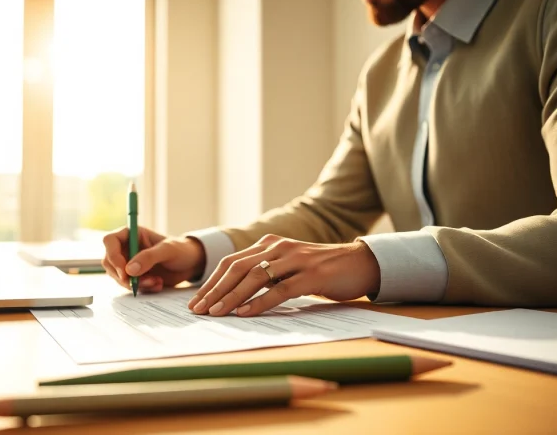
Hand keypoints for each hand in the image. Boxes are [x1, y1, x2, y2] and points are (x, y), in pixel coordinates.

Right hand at [102, 226, 205, 292]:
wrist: (191, 264)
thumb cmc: (181, 250)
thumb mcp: (167, 250)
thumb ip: (149, 257)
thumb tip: (129, 270)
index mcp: (131, 234)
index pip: (110, 241)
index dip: (113, 256)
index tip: (125, 272)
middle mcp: (127, 248)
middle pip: (109, 262)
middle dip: (123, 276)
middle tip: (139, 283)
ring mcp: (129, 263)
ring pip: (119, 277)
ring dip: (135, 284)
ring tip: (156, 282)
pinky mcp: (135, 277)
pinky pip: (130, 286)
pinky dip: (142, 288)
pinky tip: (158, 284)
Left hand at [186, 234, 379, 316]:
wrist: (360, 263)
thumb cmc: (321, 269)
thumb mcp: (288, 267)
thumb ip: (266, 274)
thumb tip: (235, 295)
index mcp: (269, 244)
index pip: (231, 262)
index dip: (211, 282)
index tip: (196, 301)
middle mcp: (279, 248)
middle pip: (237, 268)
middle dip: (215, 290)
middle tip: (198, 309)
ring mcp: (295, 260)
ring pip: (254, 277)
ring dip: (232, 296)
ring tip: (216, 312)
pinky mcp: (311, 275)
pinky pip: (280, 290)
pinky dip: (260, 302)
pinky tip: (245, 313)